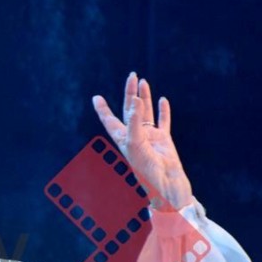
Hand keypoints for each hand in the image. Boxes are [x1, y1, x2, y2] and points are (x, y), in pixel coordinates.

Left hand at [92, 72, 193, 210]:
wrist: (166, 185)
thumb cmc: (147, 169)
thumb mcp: (136, 143)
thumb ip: (135, 122)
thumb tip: (135, 100)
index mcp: (123, 139)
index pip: (110, 121)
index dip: (103, 110)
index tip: (96, 97)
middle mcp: (135, 137)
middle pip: (130, 110)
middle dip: (129, 93)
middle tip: (132, 76)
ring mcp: (150, 138)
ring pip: (146, 113)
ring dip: (145, 97)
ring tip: (143, 81)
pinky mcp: (164, 141)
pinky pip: (163, 122)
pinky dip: (163, 111)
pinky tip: (163, 100)